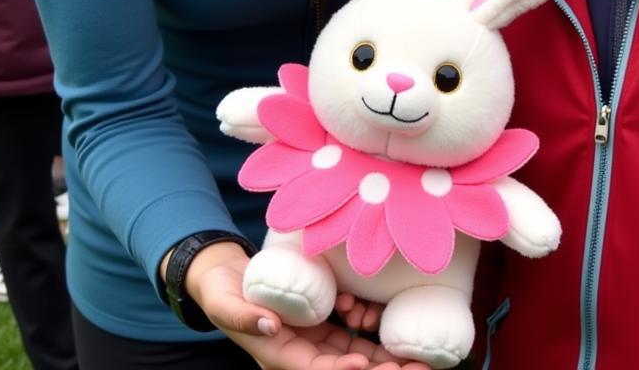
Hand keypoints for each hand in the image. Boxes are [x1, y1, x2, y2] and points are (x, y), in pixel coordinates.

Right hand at [185, 246, 428, 369]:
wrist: (225, 277)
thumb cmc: (221, 294)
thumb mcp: (225, 304)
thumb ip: (244, 316)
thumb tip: (270, 325)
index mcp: (280, 357)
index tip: (364, 363)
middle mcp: (302, 354)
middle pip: (346, 368)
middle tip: (416, 369)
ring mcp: (315, 338)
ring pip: (356, 353)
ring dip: (383, 356)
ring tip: (411, 354)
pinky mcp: (323, 321)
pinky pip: (351, 329)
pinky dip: (366, 323)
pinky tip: (372, 312)